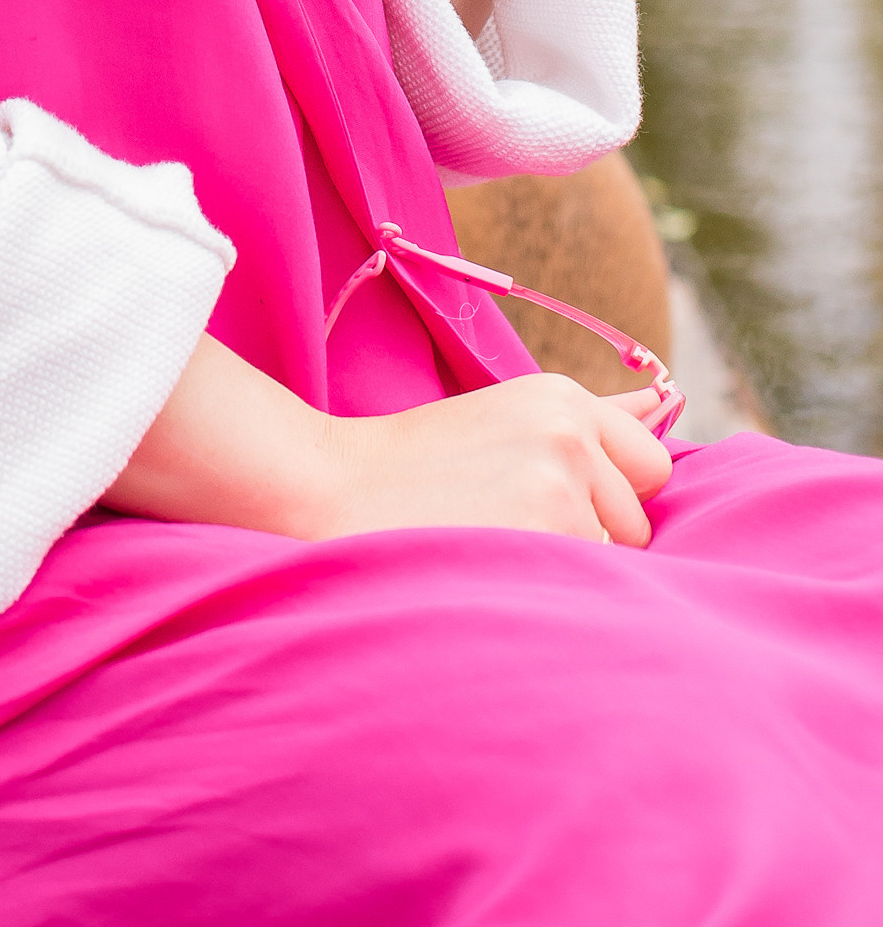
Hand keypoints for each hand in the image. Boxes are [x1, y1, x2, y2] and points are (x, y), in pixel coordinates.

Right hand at [105, 333, 672, 548]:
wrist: (330, 491)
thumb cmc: (419, 467)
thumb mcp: (509, 419)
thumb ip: (592, 418)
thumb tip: (666, 402)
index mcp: (563, 398)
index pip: (651, 466)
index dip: (606, 495)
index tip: (544, 500)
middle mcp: (571, 434)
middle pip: (639, 521)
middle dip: (592, 536)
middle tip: (508, 526)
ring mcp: (561, 488)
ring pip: (613, 562)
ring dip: (567, 569)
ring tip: (493, 549)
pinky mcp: (547, 540)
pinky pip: (586, 594)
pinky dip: (546, 598)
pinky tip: (491, 577)